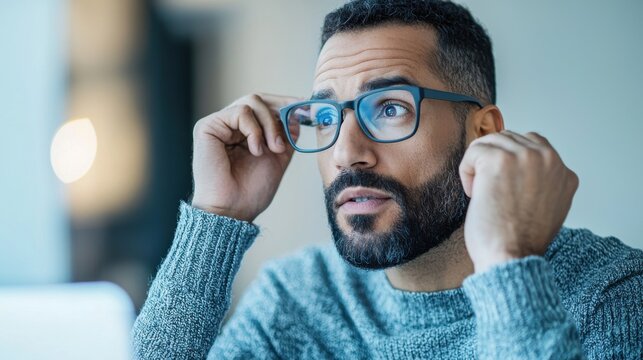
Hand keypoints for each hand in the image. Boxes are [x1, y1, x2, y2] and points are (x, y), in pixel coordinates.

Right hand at [191, 93, 300, 221]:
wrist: (234, 210)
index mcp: (243, 132)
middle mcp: (229, 125)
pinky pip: (240, 112)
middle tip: (293, 125)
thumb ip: (286, 135)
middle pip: (258, 99)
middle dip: (280, 110)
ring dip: (270, 125)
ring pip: (252, 102)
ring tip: (273, 149)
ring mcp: (218, 124)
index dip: (285, 103)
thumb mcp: (278, 157)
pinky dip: (254, 130)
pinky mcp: (207, 126)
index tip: (306, 106)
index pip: (264, 106)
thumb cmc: (251, 191)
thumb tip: (296, 114)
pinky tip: (255, 150)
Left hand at [459, 131, 578, 272]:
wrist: (510, 258)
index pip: (533, 146)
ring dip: (479, 167)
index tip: (504, 191)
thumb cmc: (519, 242)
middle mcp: (550, 160)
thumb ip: (542, 183)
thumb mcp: (547, 209)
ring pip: (490, 142)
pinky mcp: (499, 159)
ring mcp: (526, 157)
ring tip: (482, 194)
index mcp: (565, 174)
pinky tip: (474, 194)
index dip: (510, 166)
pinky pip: (474, 151)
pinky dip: (466, 172)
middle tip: (490, 193)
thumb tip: (517, 166)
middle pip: (509, 139)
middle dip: (493, 163)